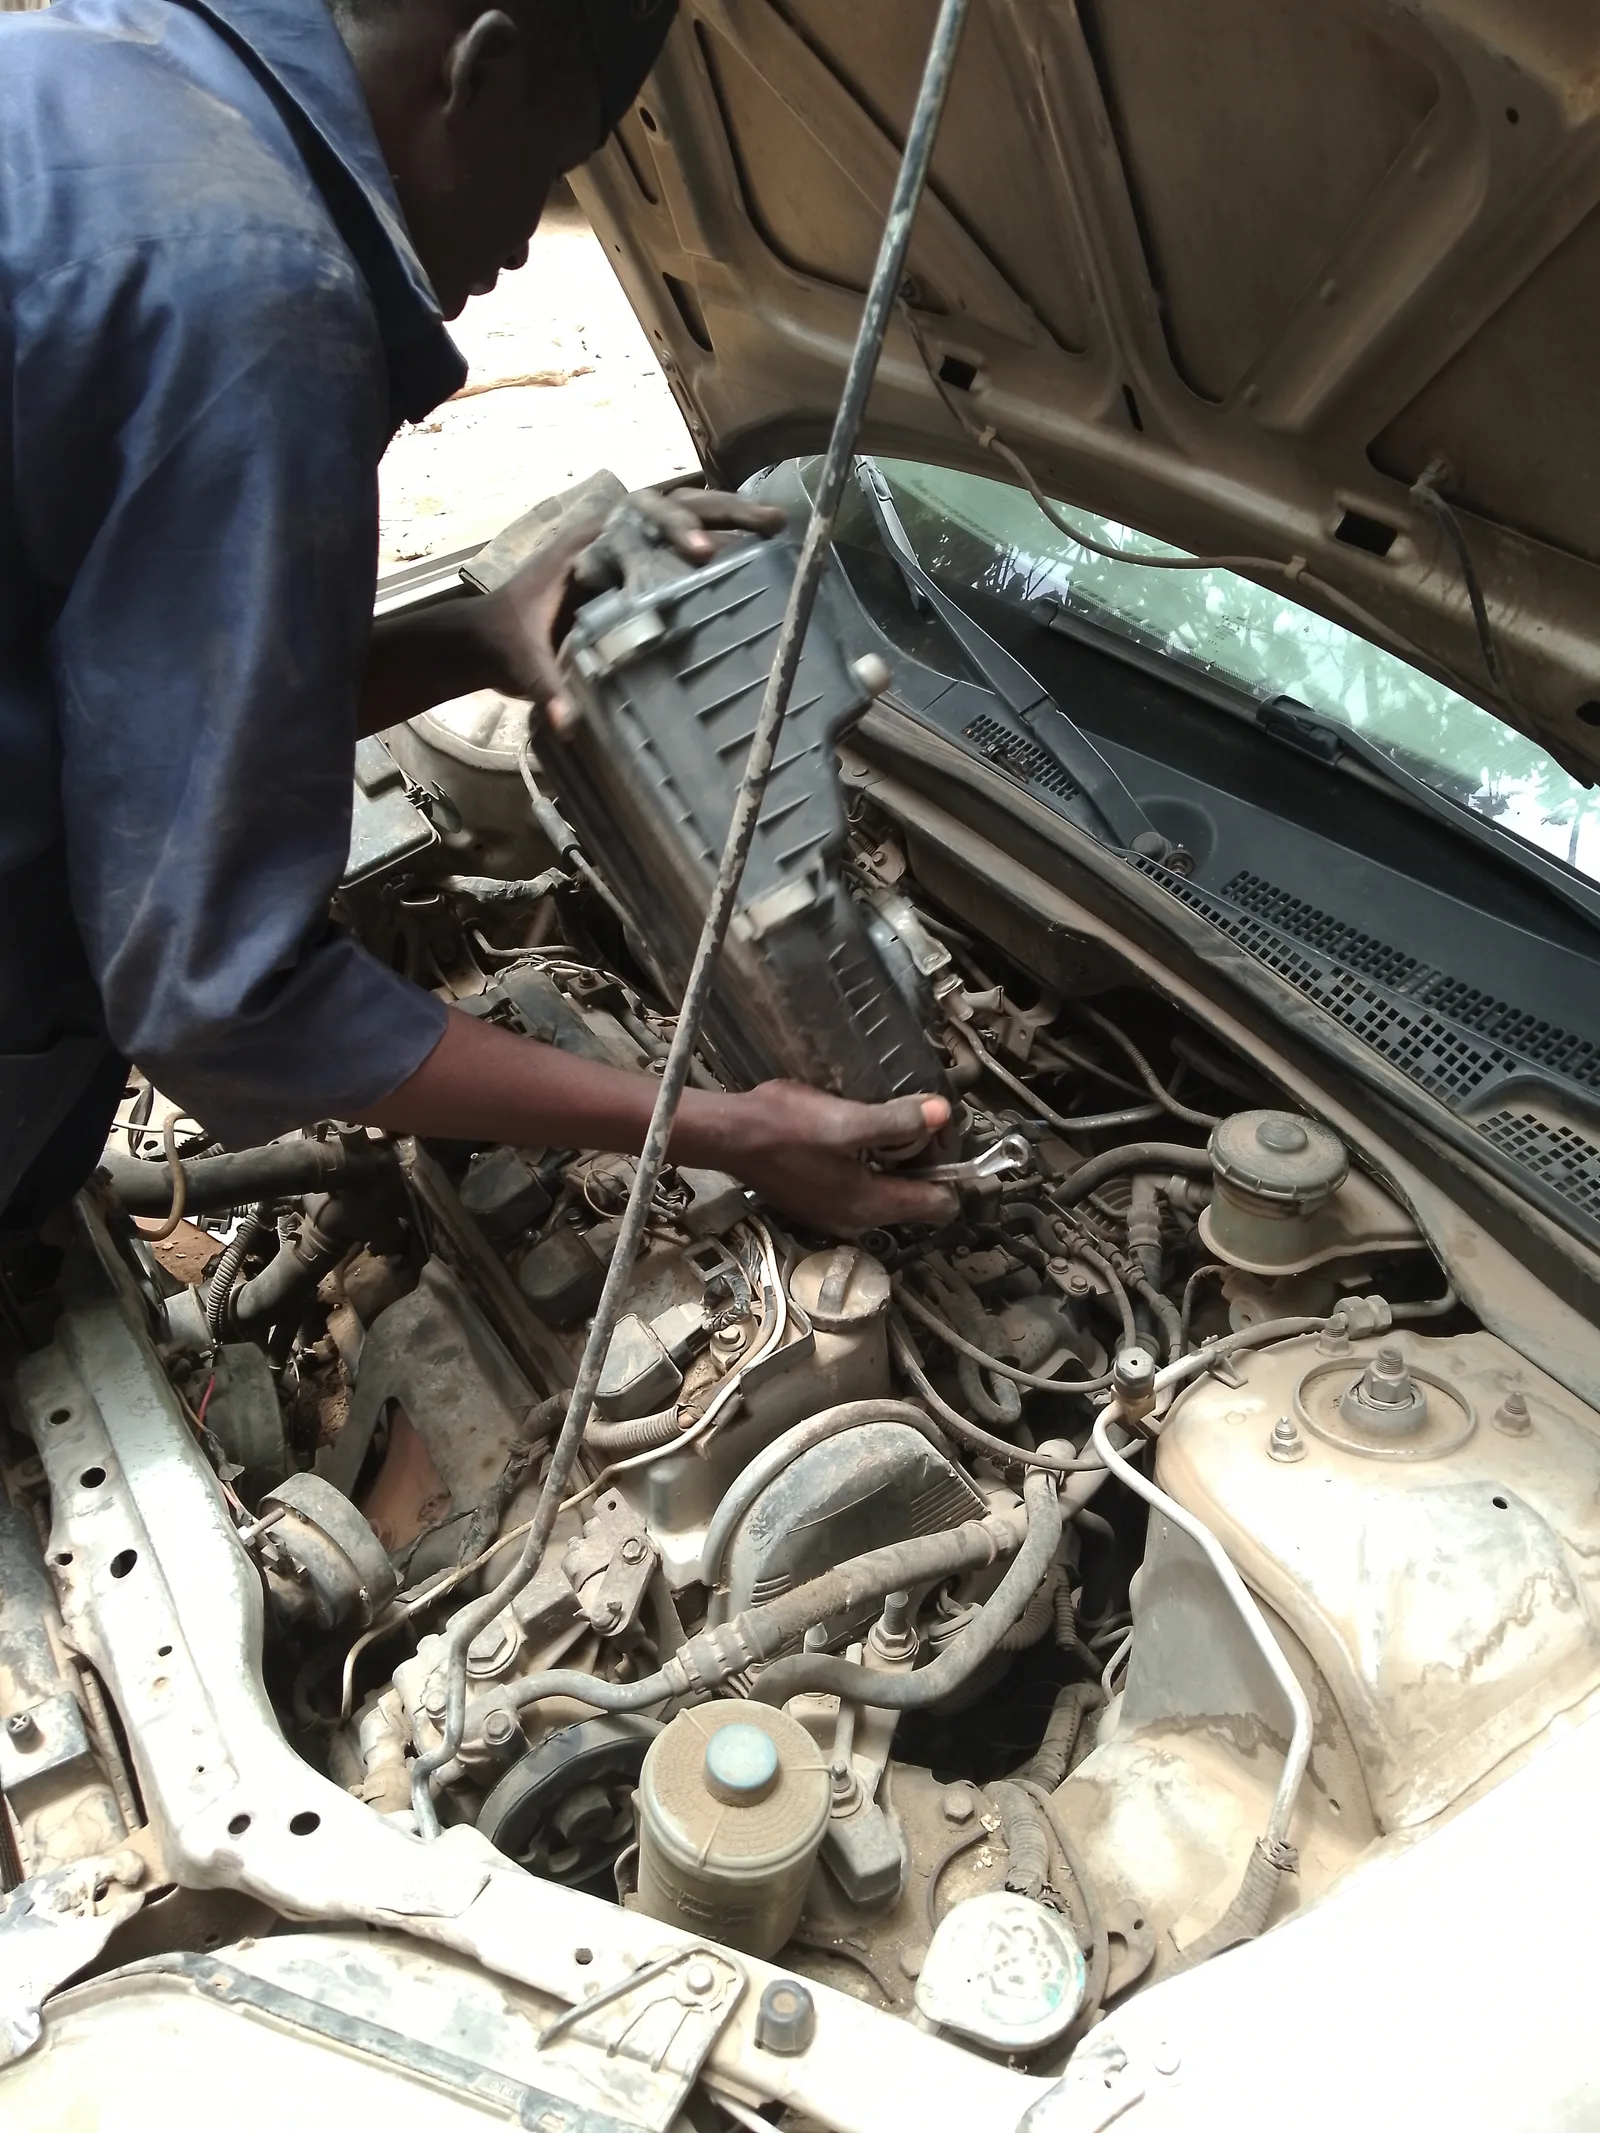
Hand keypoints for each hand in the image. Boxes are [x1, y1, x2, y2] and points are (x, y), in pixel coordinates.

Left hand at [476, 486, 785, 729]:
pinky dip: (719, 544)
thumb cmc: (507, 643)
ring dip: (729, 519)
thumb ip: (546, 687)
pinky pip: (682, 545)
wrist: (491, 636)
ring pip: (684, 516)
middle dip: (723, 513)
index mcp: (586, 544)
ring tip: (778, 528)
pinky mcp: (638, 566)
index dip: (673, 529)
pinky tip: (758, 556)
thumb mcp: (524, 664)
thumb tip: (567, 721)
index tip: (703, 553)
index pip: (638, 520)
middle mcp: (611, 533)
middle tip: (771, 526)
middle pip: (674, 506)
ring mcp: (628, 546)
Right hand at [710, 1083, 958, 1235]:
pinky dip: (870, 1165)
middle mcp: (857, 1219)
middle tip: (912, 1121)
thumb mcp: (845, 1121)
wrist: (728, 1136)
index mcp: (870, 1205)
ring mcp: (835, 1214)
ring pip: (889, 1192)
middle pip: (916, 1199)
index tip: (939, 1136)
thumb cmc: (783, 1128)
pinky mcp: (818, 1201)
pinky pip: (863, 1188)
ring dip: (896, 1161)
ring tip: (885, 1124)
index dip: (950, 1170)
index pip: (940, 1205)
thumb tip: (942, 1113)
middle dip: (923, 1162)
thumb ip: (897, 1122)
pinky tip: (856, 1137)